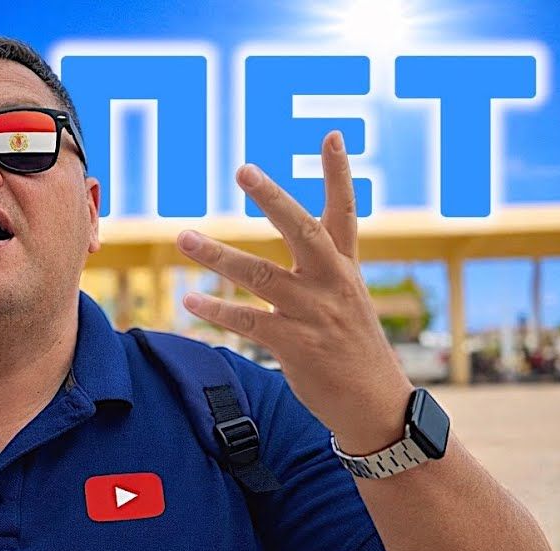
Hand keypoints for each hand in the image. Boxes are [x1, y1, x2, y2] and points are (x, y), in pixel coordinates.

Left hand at [176, 131, 413, 454]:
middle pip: (302, 229)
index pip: (345, 212)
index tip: (332, 135)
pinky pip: (248, 321)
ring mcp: (315, 313)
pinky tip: (190, 303)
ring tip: (183, 237)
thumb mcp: (348, 303)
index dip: (339, 174)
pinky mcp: (297, 344)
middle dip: (272, 197)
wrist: (377, 406)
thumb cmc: (354, 352)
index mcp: (346, 269)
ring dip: (217, 256)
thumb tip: (292, 254)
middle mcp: (332, 284)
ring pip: (259, 275)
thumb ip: (321, 273)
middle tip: (244, 169)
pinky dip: (216, 312)